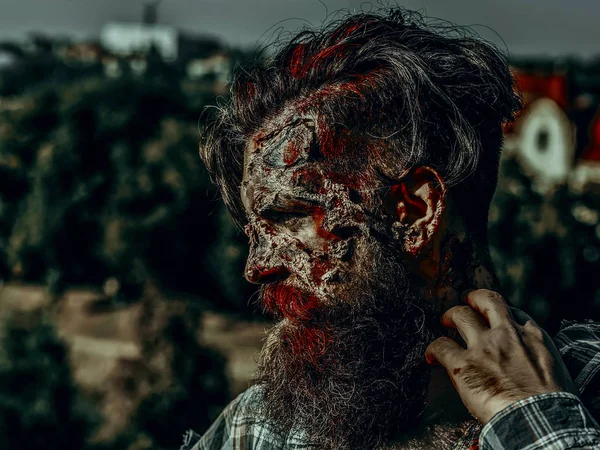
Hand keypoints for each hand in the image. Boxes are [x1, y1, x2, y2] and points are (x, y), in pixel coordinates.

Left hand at [425, 289, 576, 423]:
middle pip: (486, 301)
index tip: (494, 319)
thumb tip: (526, 362)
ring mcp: (483, 347)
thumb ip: (537, 356)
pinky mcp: (463, 365)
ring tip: (445, 321)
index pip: (512, 312)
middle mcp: (506, 334)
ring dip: (450, 316)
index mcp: (533, 335)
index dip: (500, 313)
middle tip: (466, 304)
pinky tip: (430, 356)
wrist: (541, 421)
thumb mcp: (555, 368)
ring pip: (460, 315)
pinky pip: (441, 346)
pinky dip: (433, 349)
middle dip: (473, 299)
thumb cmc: (552, 406)